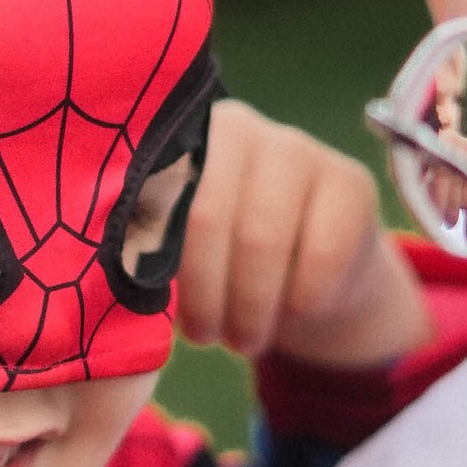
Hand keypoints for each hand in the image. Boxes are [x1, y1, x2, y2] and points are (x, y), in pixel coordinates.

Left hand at [175, 98, 431, 369]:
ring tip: (242, 340)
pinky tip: (293, 312)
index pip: (151, 194)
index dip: (150, 258)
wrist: (314, 271)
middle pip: (205, 218)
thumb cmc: (224, 262)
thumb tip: (116, 291)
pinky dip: (299, 300)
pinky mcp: (350, 180)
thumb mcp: (180, 253)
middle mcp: (237, 127)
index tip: (149, 308)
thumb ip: (148, 253)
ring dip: (249, 306)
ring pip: (260, 238)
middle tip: (205, 336)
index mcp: (177, 139)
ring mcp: (297, 147)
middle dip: (204, 293)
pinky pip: (320, 252)